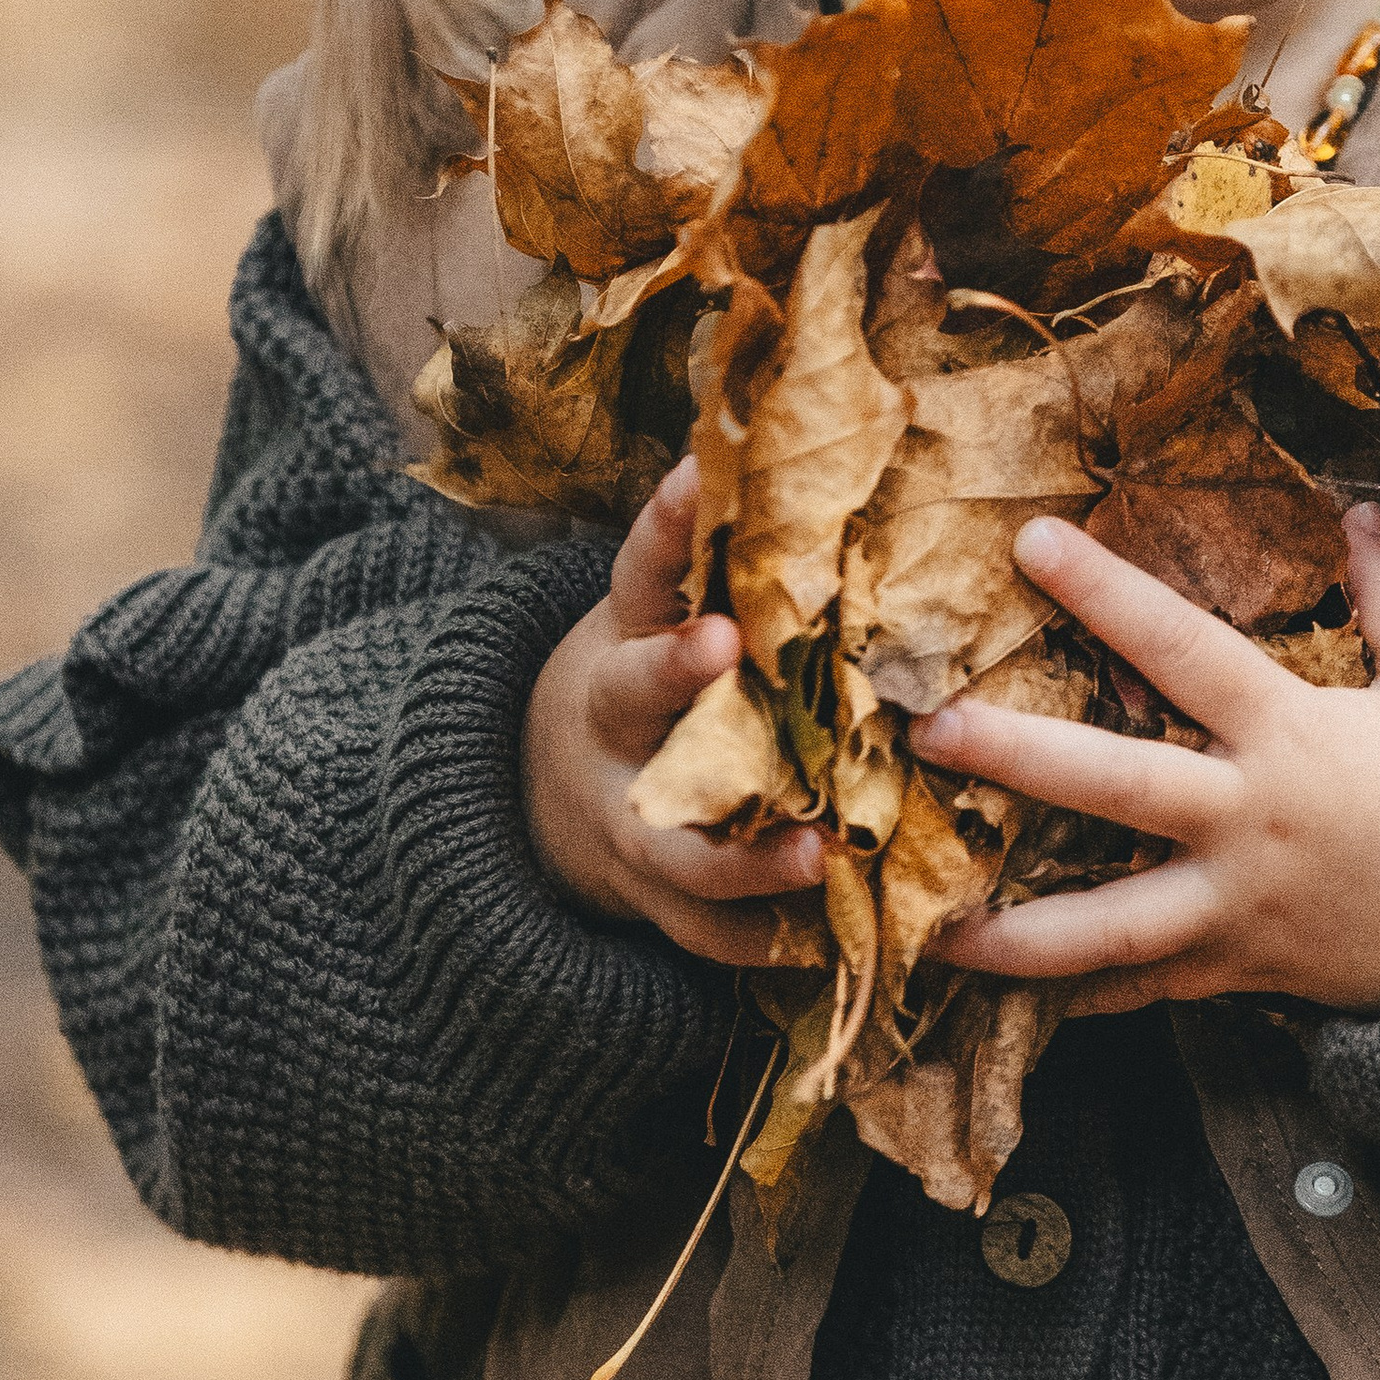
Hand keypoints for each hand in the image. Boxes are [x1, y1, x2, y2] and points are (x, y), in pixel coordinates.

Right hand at [520, 455, 826, 960]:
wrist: (546, 802)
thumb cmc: (645, 681)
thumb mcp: (655, 615)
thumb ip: (720, 558)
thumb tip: (815, 437)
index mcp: (623, 637)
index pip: (638, 566)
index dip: (665, 524)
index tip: (700, 476)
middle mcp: (615, 726)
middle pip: (631, 692)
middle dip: (673, 667)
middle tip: (725, 639)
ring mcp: (627, 824)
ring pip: (675, 843)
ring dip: (744, 853)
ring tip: (815, 852)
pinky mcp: (656, 903)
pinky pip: (707, 934)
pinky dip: (765, 942)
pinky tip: (833, 937)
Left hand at [915, 506, 1379, 1015]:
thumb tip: (1361, 513)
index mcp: (1294, 733)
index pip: (1180, 645)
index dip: (1104, 590)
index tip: (1031, 542)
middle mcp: (1252, 820)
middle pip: (1114, 786)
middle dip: (1016, 759)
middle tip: (931, 733)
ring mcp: (1243, 906)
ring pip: (1112, 926)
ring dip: (1020, 933)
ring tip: (936, 932)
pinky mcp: (1249, 970)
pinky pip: (1153, 989)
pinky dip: (1089, 997)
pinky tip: (1025, 998)